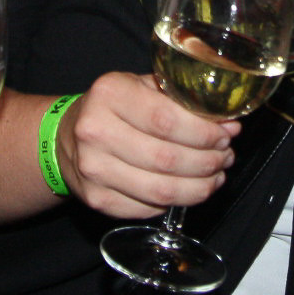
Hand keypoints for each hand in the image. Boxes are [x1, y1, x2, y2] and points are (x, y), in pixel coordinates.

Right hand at [56, 72, 240, 218]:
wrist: (66, 137)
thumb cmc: (113, 108)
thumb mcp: (139, 85)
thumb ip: (179, 98)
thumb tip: (227, 122)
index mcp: (109, 94)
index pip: (167, 120)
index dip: (204, 133)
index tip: (226, 135)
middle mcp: (96, 132)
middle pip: (168, 159)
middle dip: (208, 162)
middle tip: (225, 157)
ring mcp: (94, 170)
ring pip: (162, 191)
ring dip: (199, 187)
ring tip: (215, 176)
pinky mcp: (96, 199)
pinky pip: (148, 208)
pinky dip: (175, 202)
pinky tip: (188, 189)